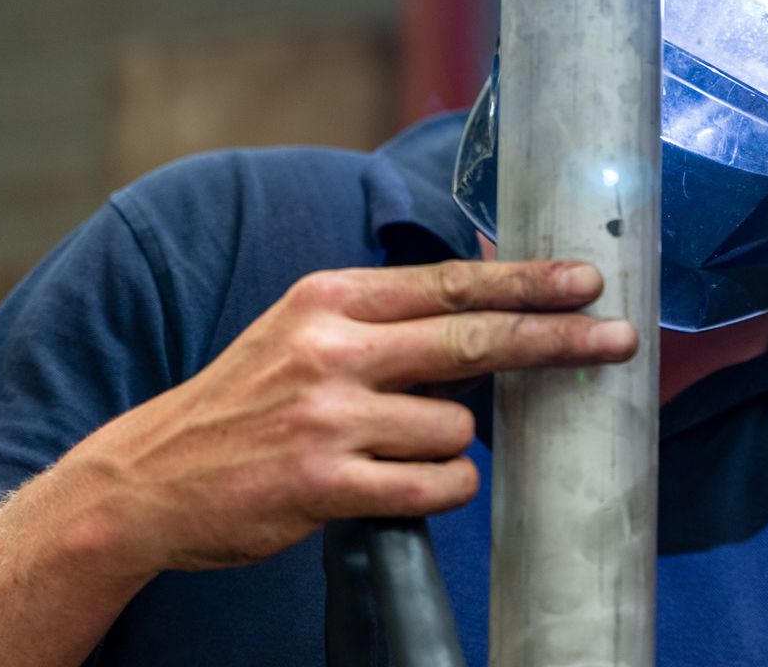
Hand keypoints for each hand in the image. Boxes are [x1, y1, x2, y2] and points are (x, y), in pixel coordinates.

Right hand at [57, 260, 635, 577]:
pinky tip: (404, 485)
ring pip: (454, 428)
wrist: (151, 477)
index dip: (524, 282)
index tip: (585, 279)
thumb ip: (385, 316)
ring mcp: (328, 417)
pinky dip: (440, 488)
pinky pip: (434, 485)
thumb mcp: (303, 328)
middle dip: (554, 337)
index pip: (449, 283)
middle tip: (617, 338)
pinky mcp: (325, 483)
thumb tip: (487, 301)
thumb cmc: (245, 401)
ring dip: (448, 443)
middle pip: (472, 338)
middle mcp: (331, 348)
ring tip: (390, 450)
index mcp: (330, 298)